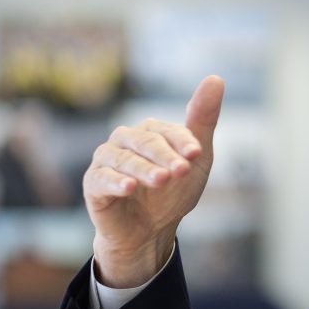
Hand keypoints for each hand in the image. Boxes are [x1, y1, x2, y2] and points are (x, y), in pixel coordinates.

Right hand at [83, 76, 224, 286]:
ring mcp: (106, 160)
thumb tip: (215, 78)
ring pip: (124, 159)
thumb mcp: (195, 160)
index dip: (183, 141)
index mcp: (150, 131)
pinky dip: (116, 182)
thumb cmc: (174, 191)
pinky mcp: (93, 183)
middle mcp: (125, 140)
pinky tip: (130, 188)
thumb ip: (202, 120)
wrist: (150, 231)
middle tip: (182, 171)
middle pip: (145, 142)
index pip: (167, 130)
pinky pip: (101, 178)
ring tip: (161, 180)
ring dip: (144, 169)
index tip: (197, 154)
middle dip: (165, 156)